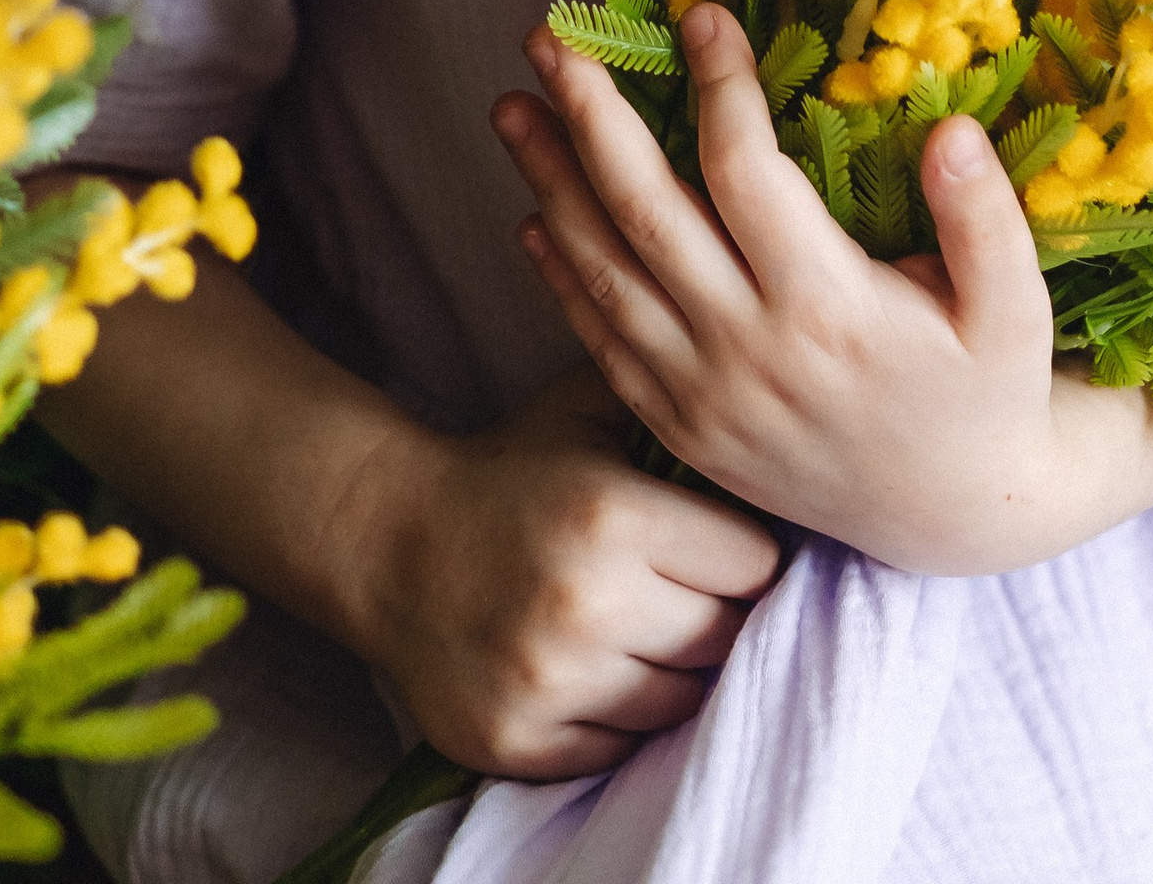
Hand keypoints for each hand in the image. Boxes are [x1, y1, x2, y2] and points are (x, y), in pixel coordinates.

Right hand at [343, 362, 780, 779]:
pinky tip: (596, 670)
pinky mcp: (517, 743)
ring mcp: (549, 685)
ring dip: (673, 670)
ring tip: (641, 628)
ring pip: (679, 703)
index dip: (745, 550)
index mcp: (614, 514)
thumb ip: (674, 403)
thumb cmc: (509, 471)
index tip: (721, 542)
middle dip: (717, 612)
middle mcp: (586, 606)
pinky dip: (620, 719)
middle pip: (724, 638)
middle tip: (685, 589)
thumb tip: (765, 416)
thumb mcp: (588, 408)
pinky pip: (619, 750)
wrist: (387, 543)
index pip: (753, 563)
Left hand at [493, 5, 1152, 575]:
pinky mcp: (685, 429)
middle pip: (645, 215)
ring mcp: (706, 395)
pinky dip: (562, 279)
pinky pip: (603, 347)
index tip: (699, 13)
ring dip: (551, 184)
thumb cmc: (991, 391)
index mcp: (829, 307)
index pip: (747, 173)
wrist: (958, 519)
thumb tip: (949, 129)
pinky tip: (533, 219)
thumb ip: (986, 220)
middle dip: (591, 119)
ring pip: (607, 276)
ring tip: (511, 107)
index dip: (719, 87)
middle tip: (551, 39)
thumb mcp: (1017, 309)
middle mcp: (750, 350)